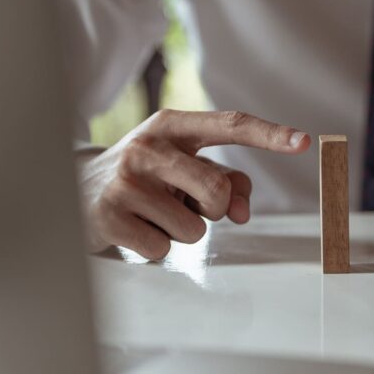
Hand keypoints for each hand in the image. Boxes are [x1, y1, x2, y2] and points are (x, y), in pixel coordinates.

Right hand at [78, 109, 310, 259]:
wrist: (69, 192)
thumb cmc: (141, 179)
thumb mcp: (179, 167)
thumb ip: (223, 180)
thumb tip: (243, 209)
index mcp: (171, 125)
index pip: (229, 125)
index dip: (270, 134)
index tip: (304, 141)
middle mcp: (148, 146)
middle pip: (218, 191)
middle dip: (212, 209)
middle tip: (183, 203)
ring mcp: (126, 181)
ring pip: (193, 229)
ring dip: (179, 231)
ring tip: (150, 214)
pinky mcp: (111, 217)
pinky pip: (163, 248)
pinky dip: (155, 247)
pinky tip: (133, 228)